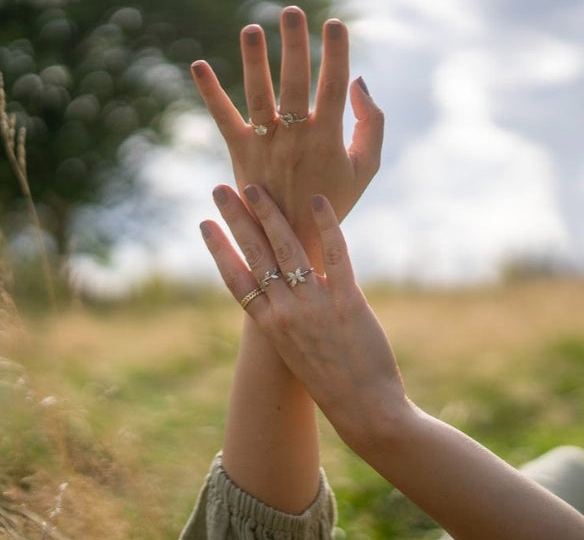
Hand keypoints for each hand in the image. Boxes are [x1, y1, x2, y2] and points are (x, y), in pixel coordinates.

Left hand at [191, 6, 383, 266]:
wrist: (296, 240)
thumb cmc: (334, 200)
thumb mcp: (366, 167)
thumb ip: (371, 123)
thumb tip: (359, 81)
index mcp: (328, 139)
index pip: (334, 86)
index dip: (336, 52)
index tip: (334, 23)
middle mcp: (295, 138)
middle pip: (296, 83)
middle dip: (294, 45)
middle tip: (291, 11)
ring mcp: (265, 145)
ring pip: (259, 96)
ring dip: (254, 61)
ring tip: (251, 27)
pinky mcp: (241, 153)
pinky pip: (223, 119)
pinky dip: (210, 93)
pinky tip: (198, 65)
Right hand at [200, 184, 405, 448]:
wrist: (364, 409)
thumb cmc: (330, 381)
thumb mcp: (295, 349)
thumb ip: (286, 315)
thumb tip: (287, 283)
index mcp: (269, 326)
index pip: (234, 279)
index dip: (218, 249)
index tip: (204, 224)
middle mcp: (285, 312)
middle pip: (254, 255)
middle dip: (235, 219)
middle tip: (221, 190)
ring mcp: (314, 305)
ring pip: (286, 249)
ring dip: (268, 214)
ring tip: (255, 188)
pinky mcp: (346, 300)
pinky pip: (334, 255)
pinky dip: (326, 225)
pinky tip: (316, 200)